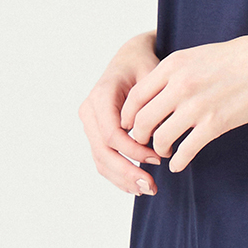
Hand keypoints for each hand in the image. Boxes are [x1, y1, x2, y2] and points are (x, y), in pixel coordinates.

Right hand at [79, 31, 162, 194]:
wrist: (131, 58)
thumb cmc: (144, 65)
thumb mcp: (152, 77)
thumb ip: (152, 104)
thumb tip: (157, 137)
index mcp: (101, 96)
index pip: (112, 134)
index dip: (133, 151)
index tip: (158, 158)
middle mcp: (90, 111)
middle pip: (103, 152)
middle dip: (127, 172)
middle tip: (151, 187)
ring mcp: (90, 124)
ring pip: (100, 160)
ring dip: (122, 179)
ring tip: (146, 190)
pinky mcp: (96, 134)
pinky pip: (102, 159)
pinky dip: (117, 175)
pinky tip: (136, 186)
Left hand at [120, 34, 247, 172]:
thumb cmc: (236, 58)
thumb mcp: (196, 55)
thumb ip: (174, 72)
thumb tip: (156, 91)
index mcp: (172, 66)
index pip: (135, 96)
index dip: (128, 116)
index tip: (130, 126)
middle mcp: (179, 86)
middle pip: (142, 120)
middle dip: (139, 137)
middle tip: (144, 143)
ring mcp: (196, 106)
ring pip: (161, 137)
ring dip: (158, 149)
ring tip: (164, 152)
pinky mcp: (215, 124)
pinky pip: (186, 150)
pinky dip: (178, 161)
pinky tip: (178, 164)